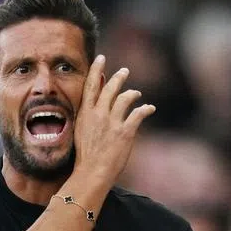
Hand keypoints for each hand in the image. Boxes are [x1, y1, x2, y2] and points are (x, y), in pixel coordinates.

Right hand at [71, 55, 155, 191]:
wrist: (92, 172)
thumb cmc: (86, 156)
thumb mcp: (81, 132)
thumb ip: (88, 115)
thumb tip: (95, 100)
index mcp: (85, 114)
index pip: (91, 86)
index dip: (96, 70)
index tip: (101, 58)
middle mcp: (98, 114)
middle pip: (110, 88)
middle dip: (119, 77)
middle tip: (124, 71)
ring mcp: (112, 122)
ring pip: (125, 98)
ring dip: (133, 93)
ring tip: (136, 94)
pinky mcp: (125, 131)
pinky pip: (139, 113)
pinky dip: (146, 109)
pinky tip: (150, 108)